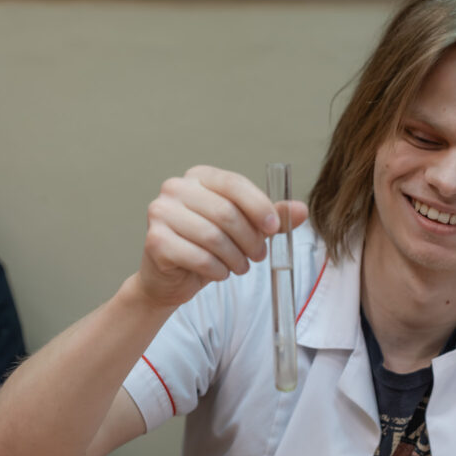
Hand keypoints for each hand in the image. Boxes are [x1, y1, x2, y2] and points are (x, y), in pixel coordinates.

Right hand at [136, 165, 307, 307]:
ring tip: (240, 267)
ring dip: (235, 258)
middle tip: (258, 255)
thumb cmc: (205, 248)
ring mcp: (160, 213)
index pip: (233, 183)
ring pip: (213, 237)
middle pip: (225, 212)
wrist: (169, 278)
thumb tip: (300, 210)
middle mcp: (175, 189)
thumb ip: (268, 217)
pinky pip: (199, 257)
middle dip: (249, 238)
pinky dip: (217, 270)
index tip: (274, 227)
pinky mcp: (155, 241)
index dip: (258, 206)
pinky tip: (220, 273)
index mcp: (198, 177)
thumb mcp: (242, 230)